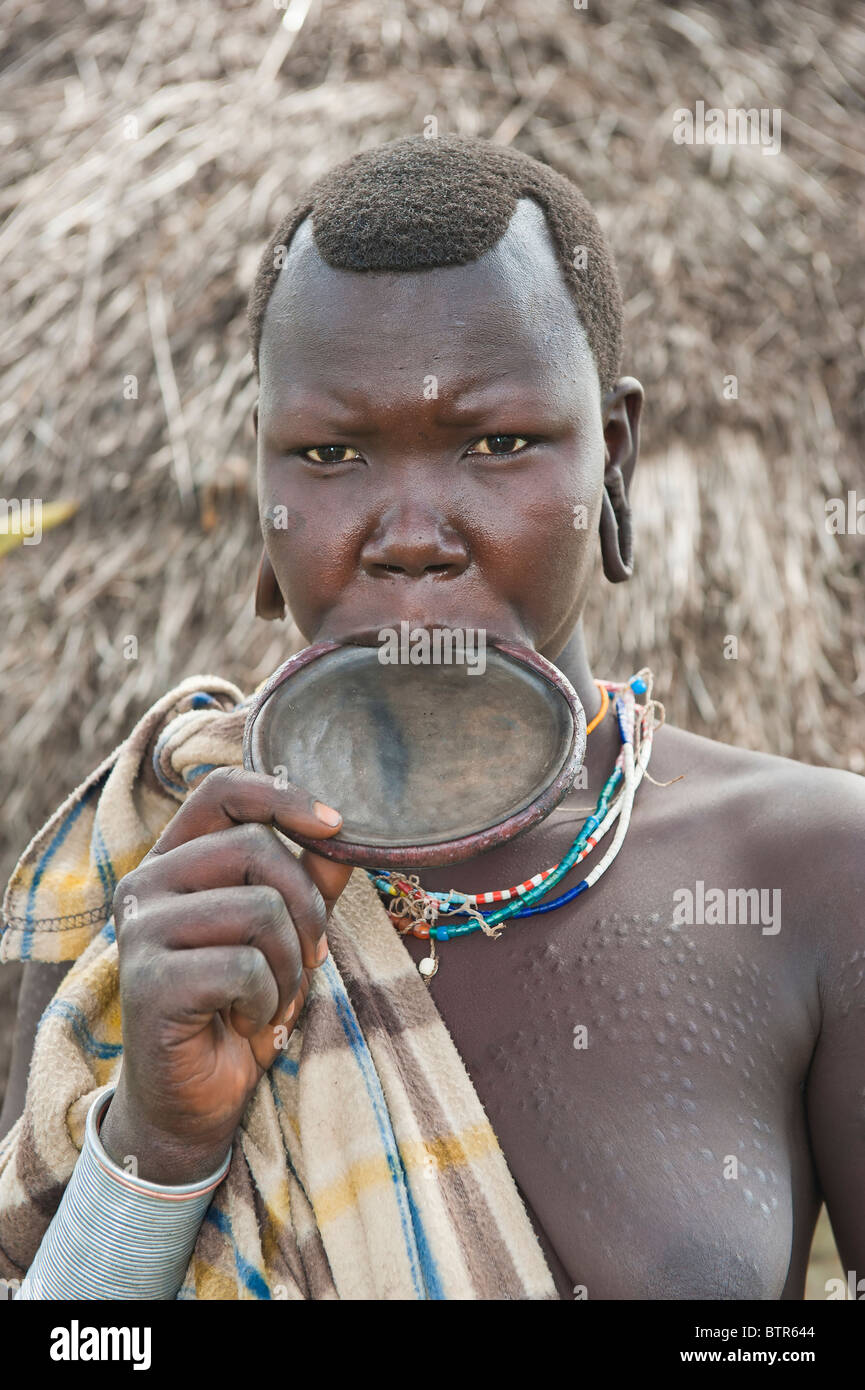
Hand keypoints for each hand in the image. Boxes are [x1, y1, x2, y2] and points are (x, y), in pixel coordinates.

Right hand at [100, 767, 351, 1182]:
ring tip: (274, 999)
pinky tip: (246, 1022)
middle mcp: (146, 883)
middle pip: (256, 850)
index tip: (336, 824)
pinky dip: (268, 1002)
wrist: (194, 1099)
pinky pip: (245, 967)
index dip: (284, 796)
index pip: (223, 791)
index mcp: (175, 860)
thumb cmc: (240, 1006)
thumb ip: (310, 880)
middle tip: (308, 961)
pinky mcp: (148, 980)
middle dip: (307, 909)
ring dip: (290, 966)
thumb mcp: (286, 935)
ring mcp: (140, 930)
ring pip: (259, 909)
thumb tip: (346, 834)